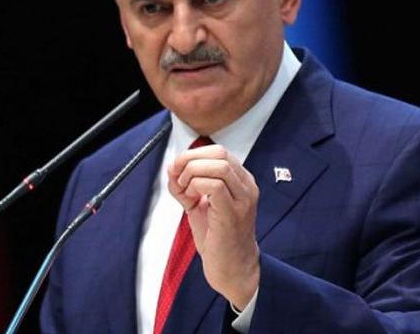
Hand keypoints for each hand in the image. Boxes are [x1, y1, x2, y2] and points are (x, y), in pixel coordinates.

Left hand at [167, 144, 259, 308]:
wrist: (233, 269)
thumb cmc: (218, 239)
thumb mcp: (199, 206)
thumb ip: (186, 186)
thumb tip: (172, 167)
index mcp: (241, 181)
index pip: (219, 151)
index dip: (193, 154)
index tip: (176, 169)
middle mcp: (246, 186)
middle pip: (219, 153)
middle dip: (190, 159)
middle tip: (177, 177)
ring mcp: (243, 199)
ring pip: (218, 165)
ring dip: (192, 173)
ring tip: (185, 191)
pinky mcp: (233, 213)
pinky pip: (214, 185)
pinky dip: (195, 187)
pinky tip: (191, 200)